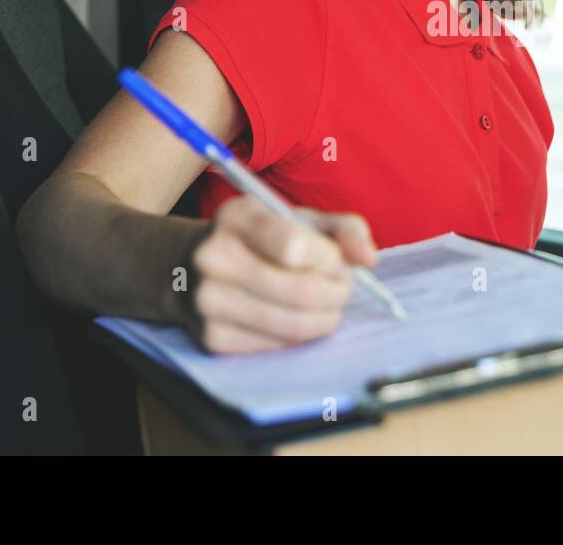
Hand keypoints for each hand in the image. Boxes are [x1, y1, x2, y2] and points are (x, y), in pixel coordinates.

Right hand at [176, 195, 377, 353]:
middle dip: (337, 294)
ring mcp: (207, 301)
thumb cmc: (263, 240)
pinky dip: (299, 335)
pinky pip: (276, 345)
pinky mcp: (212, 337)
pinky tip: (298, 318)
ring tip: (328, 304)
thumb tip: (369, 259)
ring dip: (326, 319)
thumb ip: (344, 229)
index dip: (328, 258)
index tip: (336, 259)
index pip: (294, 245)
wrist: (194, 268)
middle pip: (299, 291)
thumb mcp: (300, 219)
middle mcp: (213, 257)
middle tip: (344, 289)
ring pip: (291, 324)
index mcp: (237, 217)